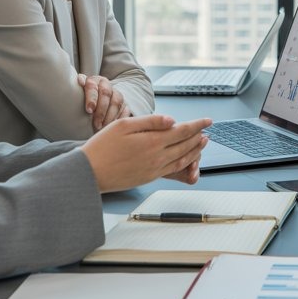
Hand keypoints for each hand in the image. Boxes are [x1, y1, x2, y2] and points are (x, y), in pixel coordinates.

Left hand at [79, 74, 128, 130]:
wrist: (92, 104)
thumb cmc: (81, 101)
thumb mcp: (76, 94)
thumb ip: (76, 89)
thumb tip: (79, 81)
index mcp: (93, 81)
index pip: (92, 86)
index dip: (91, 98)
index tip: (89, 110)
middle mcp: (106, 85)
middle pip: (106, 94)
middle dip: (101, 110)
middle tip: (96, 124)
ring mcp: (116, 94)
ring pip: (117, 103)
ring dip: (110, 116)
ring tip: (103, 127)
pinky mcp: (124, 103)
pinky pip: (125, 110)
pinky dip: (119, 119)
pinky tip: (113, 127)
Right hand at [81, 115, 211, 192]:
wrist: (89, 173)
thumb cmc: (102, 147)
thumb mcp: (124, 125)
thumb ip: (150, 122)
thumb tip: (172, 120)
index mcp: (151, 141)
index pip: (182, 131)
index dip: (198, 125)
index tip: (208, 120)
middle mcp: (156, 157)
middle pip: (185, 145)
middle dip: (199, 136)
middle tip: (207, 130)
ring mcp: (154, 169)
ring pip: (182, 159)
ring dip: (195, 150)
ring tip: (202, 143)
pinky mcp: (149, 177)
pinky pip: (172, 169)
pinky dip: (184, 162)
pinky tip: (185, 158)